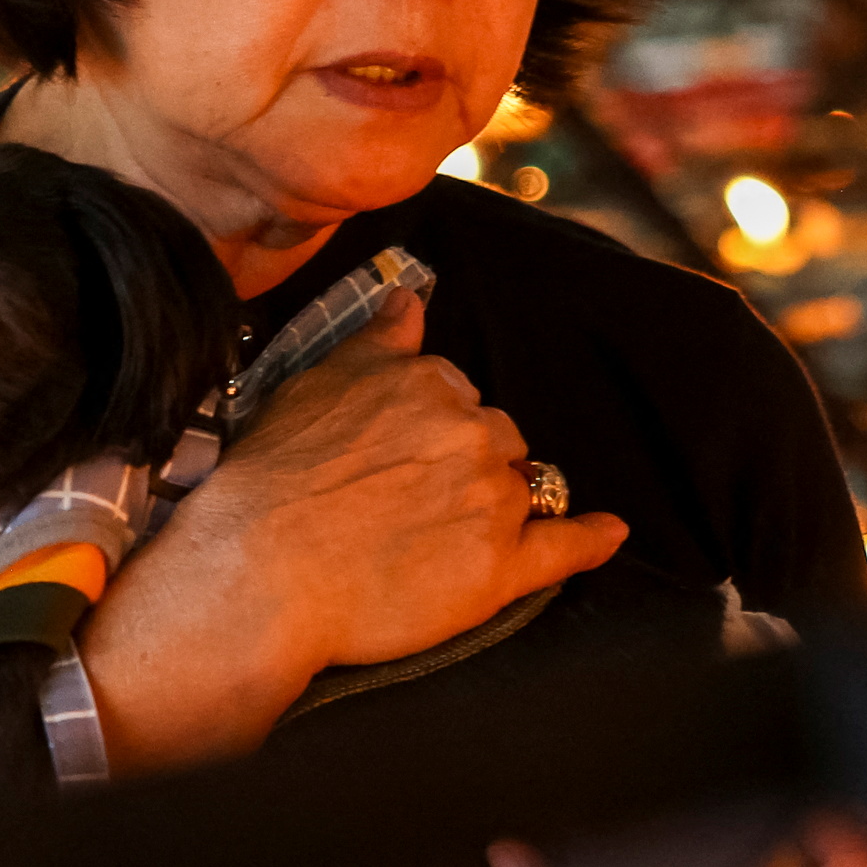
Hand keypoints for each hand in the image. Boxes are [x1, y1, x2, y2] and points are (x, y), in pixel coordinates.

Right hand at [182, 288, 627, 674]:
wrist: (259, 570)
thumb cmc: (274, 477)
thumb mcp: (318, 381)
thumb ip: (378, 339)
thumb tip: (410, 296)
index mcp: (430, 385)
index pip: (459, 397)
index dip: (434, 429)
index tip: (405, 455)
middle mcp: (472, 434)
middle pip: (500, 441)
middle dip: (472, 464)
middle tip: (418, 500)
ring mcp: (492, 502)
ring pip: (525, 489)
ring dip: (501, 503)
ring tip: (450, 535)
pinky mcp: (500, 570)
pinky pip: (565, 547)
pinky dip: (591, 538)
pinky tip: (608, 532)